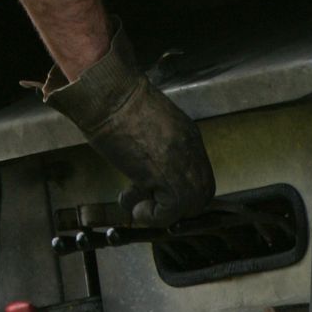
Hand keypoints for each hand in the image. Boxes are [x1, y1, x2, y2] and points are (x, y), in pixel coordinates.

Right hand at [43, 25, 214, 226]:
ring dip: (161, 212)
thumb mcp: (146, 123)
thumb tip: (146, 170)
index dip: (179, 190)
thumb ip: (156, 144)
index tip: (155, 192)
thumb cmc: (117, 102)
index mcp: (187, 136)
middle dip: (175, 206)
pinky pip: (170, 211)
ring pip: (189, 206)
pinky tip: (131, 204)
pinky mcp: (167, 175)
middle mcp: (191, 151)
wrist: (110, 95)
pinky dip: (151, 215)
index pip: (198, 175)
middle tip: (148, 202)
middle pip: (201, 194)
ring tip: (137, 205)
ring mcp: (182, 163)